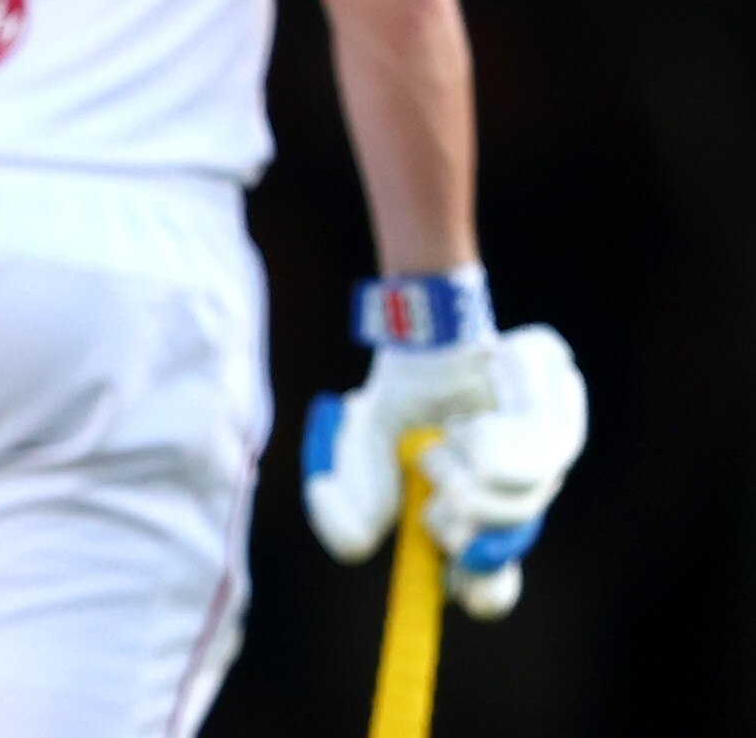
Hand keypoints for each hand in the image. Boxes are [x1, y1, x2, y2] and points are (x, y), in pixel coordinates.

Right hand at [305, 324, 586, 619]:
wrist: (423, 326)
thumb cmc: (400, 395)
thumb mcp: (359, 444)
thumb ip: (347, 495)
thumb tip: (356, 546)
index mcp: (476, 518)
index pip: (491, 583)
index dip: (476, 585)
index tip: (449, 572)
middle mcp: (521, 492)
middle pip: (514, 535)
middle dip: (474, 515)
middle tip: (440, 488)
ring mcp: (551, 447)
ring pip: (538, 485)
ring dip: (484, 464)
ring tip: (454, 433)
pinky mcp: (563, 395)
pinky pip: (551, 431)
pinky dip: (510, 422)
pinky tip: (483, 404)